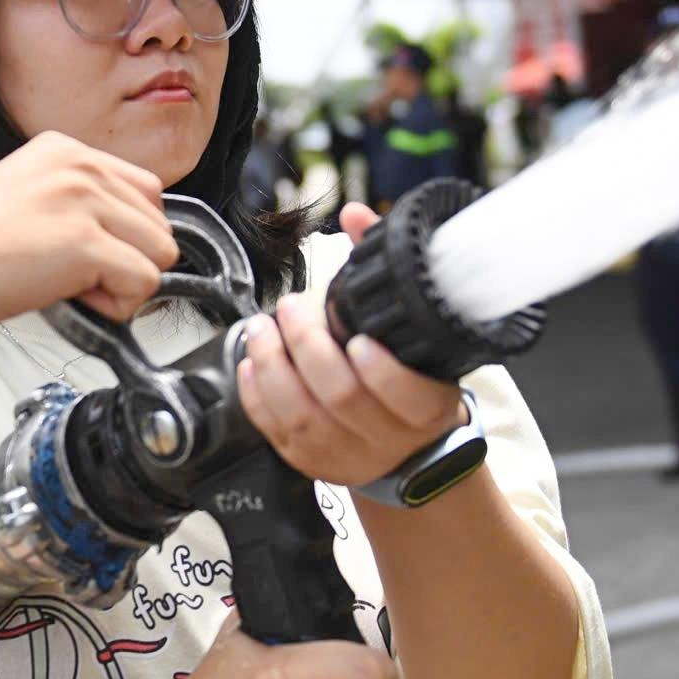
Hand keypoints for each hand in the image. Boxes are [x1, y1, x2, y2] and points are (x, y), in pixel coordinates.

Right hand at [0, 132, 175, 338]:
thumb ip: (74, 201)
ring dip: (123, 284)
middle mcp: (80, 165)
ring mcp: (84, 201)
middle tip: (74, 274)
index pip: (144, 192)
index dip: (123, 234)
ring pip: (160, 254)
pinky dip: (115, 307)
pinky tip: (71, 299)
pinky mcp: (85, 243)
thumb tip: (118, 236)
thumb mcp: (24, 195)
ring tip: (71, 286)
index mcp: (65, 148)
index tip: (83, 252)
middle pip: (159, 223)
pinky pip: (144, 284)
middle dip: (127, 259)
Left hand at [234, 203, 465, 485]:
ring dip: (274, 365)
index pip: (408, 395)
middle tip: (292, 309)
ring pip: (303, 417)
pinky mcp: (310, 463)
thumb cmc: (408, 374)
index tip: (358, 338)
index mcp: (428, 407)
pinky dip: (257, 394)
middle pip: (343, 397)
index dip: (381, 370)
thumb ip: (384, 267)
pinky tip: (251, 364)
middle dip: (308, 345)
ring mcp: (347, 455)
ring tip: (262, 329)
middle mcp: (389, 437)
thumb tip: (356, 215)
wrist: (401, 440)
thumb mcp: (412, 329)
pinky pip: (275, 432)